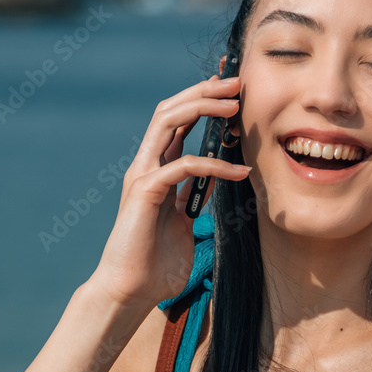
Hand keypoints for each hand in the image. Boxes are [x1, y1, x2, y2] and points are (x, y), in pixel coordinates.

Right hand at [86, 75, 250, 311]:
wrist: (130, 290)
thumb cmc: (157, 262)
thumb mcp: (182, 221)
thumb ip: (193, 197)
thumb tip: (216, 180)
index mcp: (156, 169)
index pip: (177, 121)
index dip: (201, 99)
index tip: (230, 88)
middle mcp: (146, 165)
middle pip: (171, 110)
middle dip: (204, 90)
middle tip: (236, 82)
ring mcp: (142, 175)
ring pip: (168, 122)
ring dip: (204, 107)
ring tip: (236, 105)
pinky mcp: (145, 191)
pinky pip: (184, 165)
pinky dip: (215, 166)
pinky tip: (240, 173)